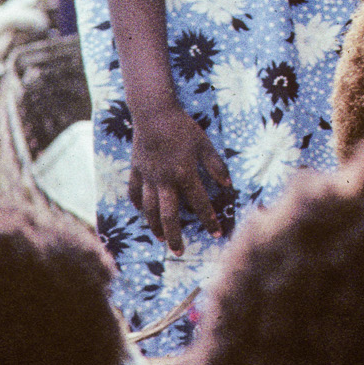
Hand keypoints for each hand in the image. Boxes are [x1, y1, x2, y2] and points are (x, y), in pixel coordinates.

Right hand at [127, 102, 231, 253]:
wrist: (153, 113)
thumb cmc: (183, 127)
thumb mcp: (205, 144)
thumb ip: (217, 166)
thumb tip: (229, 185)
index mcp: (184, 175)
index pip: (200, 204)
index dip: (210, 220)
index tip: (217, 234)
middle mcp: (164, 181)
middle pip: (169, 215)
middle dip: (174, 236)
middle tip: (179, 251)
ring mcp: (148, 177)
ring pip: (148, 209)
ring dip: (154, 226)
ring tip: (160, 239)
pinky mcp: (136, 170)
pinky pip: (134, 192)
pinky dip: (137, 203)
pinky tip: (141, 211)